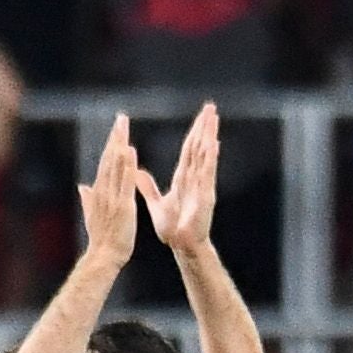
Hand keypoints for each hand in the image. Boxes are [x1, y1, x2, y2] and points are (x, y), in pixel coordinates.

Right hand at [75, 113, 144, 266]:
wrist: (104, 256)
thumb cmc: (101, 238)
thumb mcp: (93, 215)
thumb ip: (88, 199)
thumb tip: (82, 186)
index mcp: (100, 192)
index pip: (105, 164)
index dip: (111, 145)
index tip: (117, 129)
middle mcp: (104, 191)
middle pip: (109, 159)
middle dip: (115, 137)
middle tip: (121, 118)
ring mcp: (112, 197)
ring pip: (115, 166)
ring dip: (120, 145)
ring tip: (124, 127)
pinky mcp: (122, 205)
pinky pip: (124, 181)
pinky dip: (126, 165)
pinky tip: (130, 151)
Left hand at [136, 104, 220, 254]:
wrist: (181, 246)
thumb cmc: (173, 228)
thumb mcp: (157, 203)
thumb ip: (149, 187)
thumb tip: (138, 172)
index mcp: (184, 178)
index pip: (189, 149)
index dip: (194, 132)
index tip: (200, 116)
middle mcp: (195, 178)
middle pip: (199, 146)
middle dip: (204, 126)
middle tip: (210, 107)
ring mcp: (202, 185)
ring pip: (205, 155)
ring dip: (209, 135)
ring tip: (214, 118)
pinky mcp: (205, 195)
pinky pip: (206, 173)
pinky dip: (210, 158)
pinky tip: (213, 143)